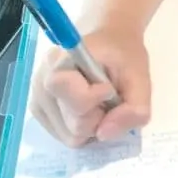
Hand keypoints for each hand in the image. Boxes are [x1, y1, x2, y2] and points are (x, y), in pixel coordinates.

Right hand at [29, 25, 151, 147]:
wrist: (109, 41)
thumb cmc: (124, 56)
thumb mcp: (142, 78)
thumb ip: (134, 109)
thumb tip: (104, 135)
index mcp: (62, 62)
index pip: (75, 101)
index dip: (98, 100)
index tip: (110, 87)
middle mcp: (41, 82)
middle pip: (73, 126)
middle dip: (99, 117)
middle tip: (109, 96)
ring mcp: (36, 98)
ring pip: (68, 136)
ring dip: (91, 124)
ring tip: (98, 101)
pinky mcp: (38, 111)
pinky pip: (63, 135)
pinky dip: (81, 127)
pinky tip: (88, 107)